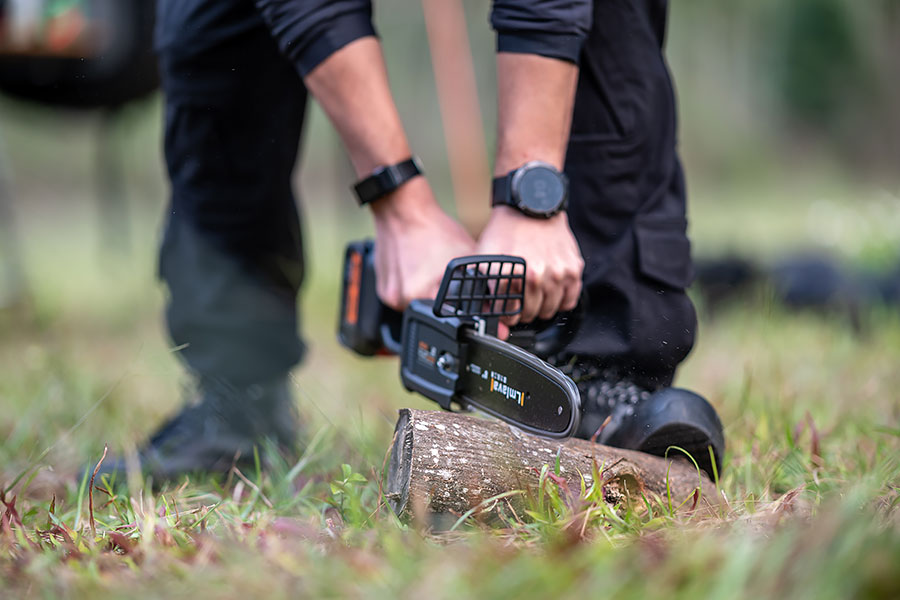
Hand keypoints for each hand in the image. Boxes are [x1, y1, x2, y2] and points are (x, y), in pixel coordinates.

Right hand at [372, 178, 476, 309]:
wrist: (403, 212)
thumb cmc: (434, 229)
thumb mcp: (465, 255)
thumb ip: (480, 282)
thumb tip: (491, 304)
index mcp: (424, 293)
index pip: (447, 316)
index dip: (459, 310)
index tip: (461, 302)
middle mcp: (403, 299)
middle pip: (431, 313)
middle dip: (441, 301)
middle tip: (441, 278)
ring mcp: (390, 297)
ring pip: (415, 306)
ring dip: (425, 295)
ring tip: (428, 271)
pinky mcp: (382, 291)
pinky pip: (401, 298)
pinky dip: (411, 288)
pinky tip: (415, 270)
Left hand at [476, 206, 582, 323]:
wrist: (531, 208)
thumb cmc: (506, 230)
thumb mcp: (483, 256)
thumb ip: (480, 283)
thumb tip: (480, 308)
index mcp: (512, 275)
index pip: (507, 314)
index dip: (503, 315)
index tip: (504, 312)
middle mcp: (536, 276)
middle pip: (529, 314)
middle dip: (521, 312)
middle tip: (519, 304)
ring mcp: (558, 273)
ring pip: (549, 311)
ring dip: (540, 308)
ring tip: (534, 297)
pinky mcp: (573, 268)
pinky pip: (570, 300)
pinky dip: (561, 301)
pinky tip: (551, 293)